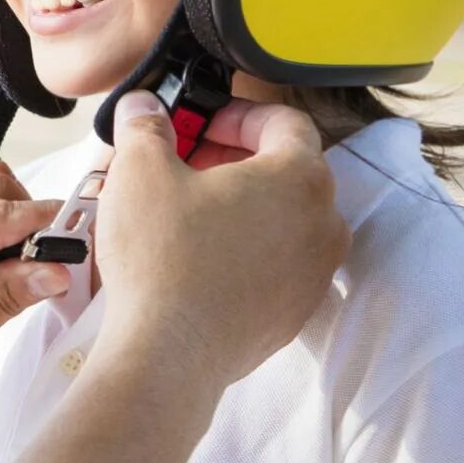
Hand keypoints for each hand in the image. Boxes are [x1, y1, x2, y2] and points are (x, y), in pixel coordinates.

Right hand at [92, 92, 348, 397]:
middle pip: (287, 170)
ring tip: (187, 213)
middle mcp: (323, 222)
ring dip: (241, 205)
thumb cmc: (163, 260)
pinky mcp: (295, 311)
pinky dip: (245, 249)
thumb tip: (145, 109)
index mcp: (299, 176)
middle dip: (235, 159)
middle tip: (184, 164)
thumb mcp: (140, 171)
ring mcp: (315, 272)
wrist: (169, 353)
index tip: (199, 124)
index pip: (284, 121)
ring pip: (283, 219)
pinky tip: (196, 258)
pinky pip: (276, 263)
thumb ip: (146, 126)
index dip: (236, 114)